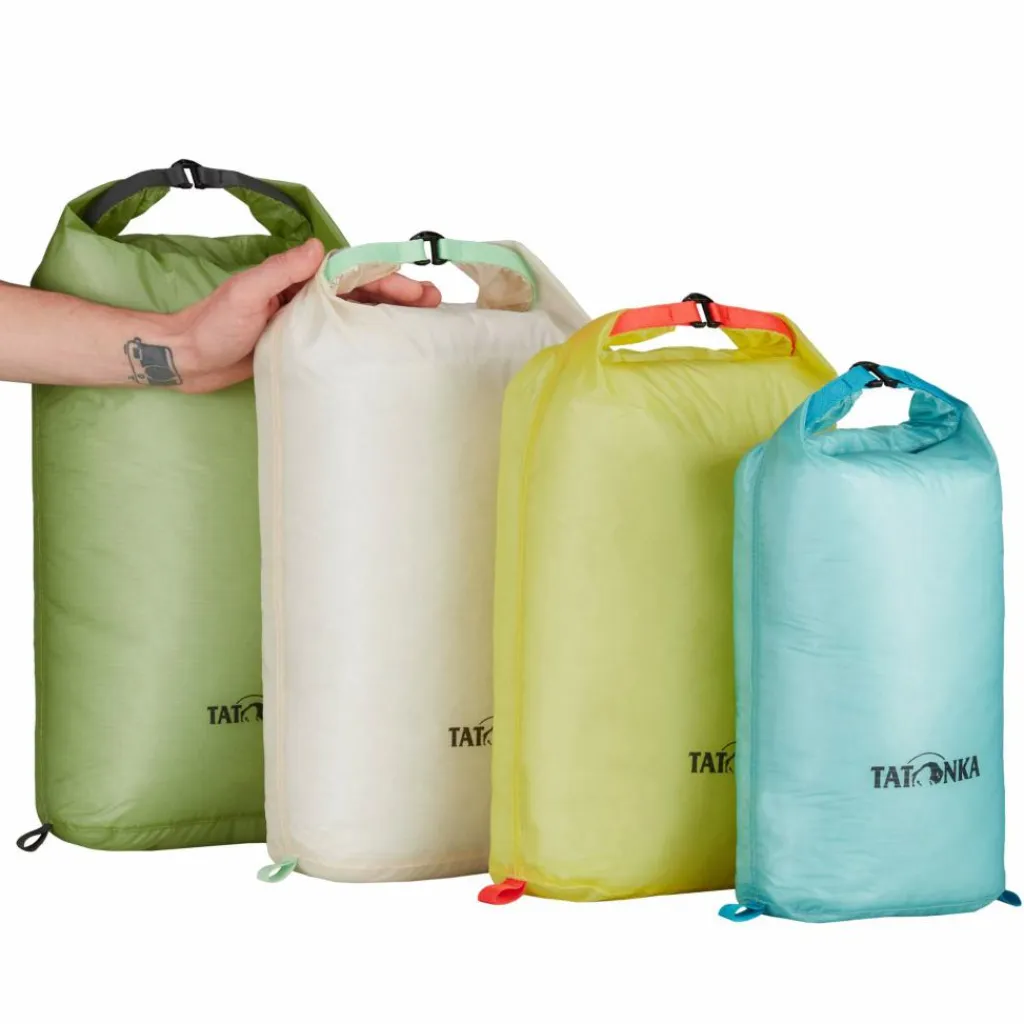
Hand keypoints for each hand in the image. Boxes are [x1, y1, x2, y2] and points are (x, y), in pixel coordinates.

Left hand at [170, 238, 440, 392]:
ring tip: (420, 324)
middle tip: (433, 303)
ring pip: (358, 312)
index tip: (415, 286)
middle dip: (399, 295)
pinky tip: (385, 346)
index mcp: (298, 278)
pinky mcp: (303, 345)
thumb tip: (320, 249)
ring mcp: (307, 321)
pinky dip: (367, 336)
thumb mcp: (245, 293)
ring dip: (388, 315)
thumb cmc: (211, 325)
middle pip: (363, 290)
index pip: (352, 272)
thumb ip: (281, 271)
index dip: (386, 276)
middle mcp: (306, 295)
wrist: (187, 359)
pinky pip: (343, 336)